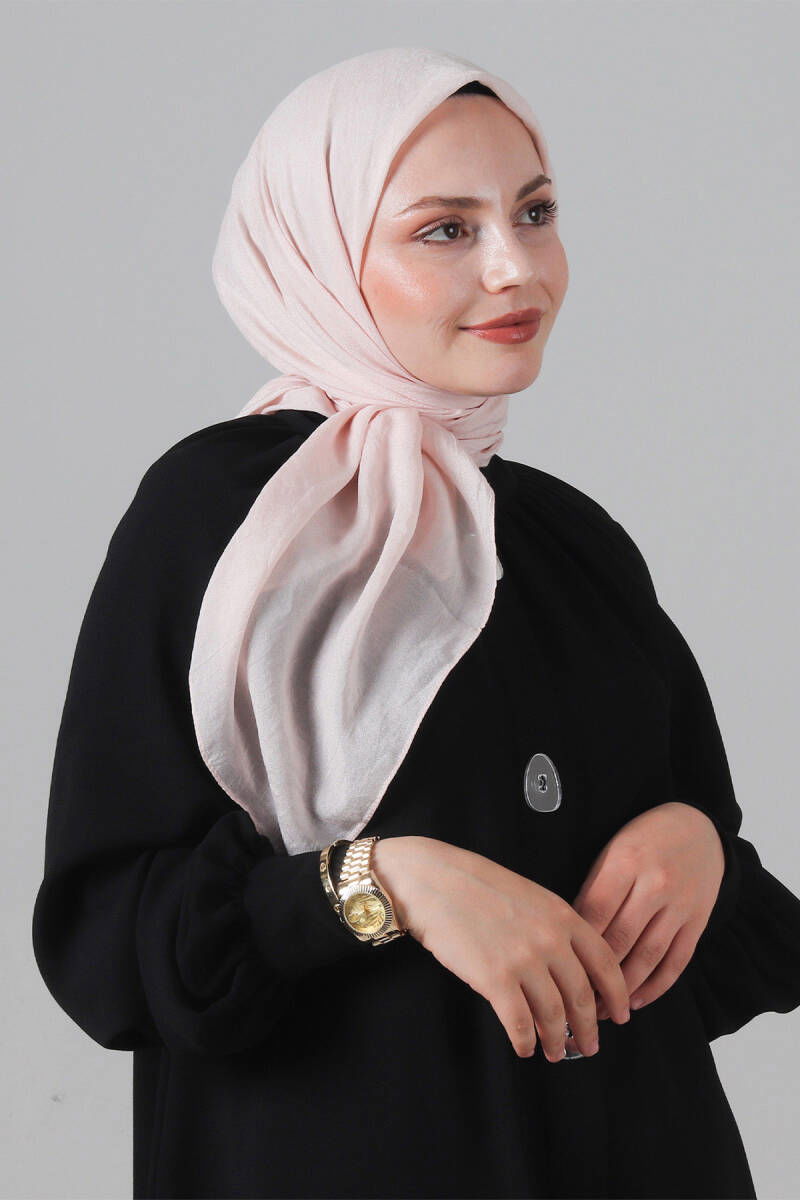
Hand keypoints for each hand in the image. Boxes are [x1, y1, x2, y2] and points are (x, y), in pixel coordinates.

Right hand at [372, 835, 631, 1061]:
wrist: (433, 881)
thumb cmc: (478, 887)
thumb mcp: (531, 896)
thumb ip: (556, 927)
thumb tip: (572, 970)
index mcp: (563, 916)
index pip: (606, 964)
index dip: (618, 995)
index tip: (621, 1015)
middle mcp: (550, 940)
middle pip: (583, 997)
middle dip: (589, 1028)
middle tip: (590, 1046)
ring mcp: (523, 960)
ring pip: (554, 1016)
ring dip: (557, 1041)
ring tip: (555, 1052)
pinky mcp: (494, 979)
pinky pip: (519, 1023)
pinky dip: (525, 1041)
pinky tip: (524, 1047)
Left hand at [570, 801, 725, 1015]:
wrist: (698, 828)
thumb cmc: (644, 840)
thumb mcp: (612, 850)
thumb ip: (594, 888)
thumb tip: (570, 936)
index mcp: (626, 862)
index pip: (594, 913)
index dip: (575, 945)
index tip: (558, 969)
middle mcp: (655, 884)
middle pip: (619, 940)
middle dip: (595, 975)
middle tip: (573, 999)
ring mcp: (680, 905)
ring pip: (648, 956)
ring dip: (623, 989)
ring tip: (602, 1010)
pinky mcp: (699, 921)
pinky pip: (677, 961)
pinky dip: (656, 986)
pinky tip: (636, 1001)